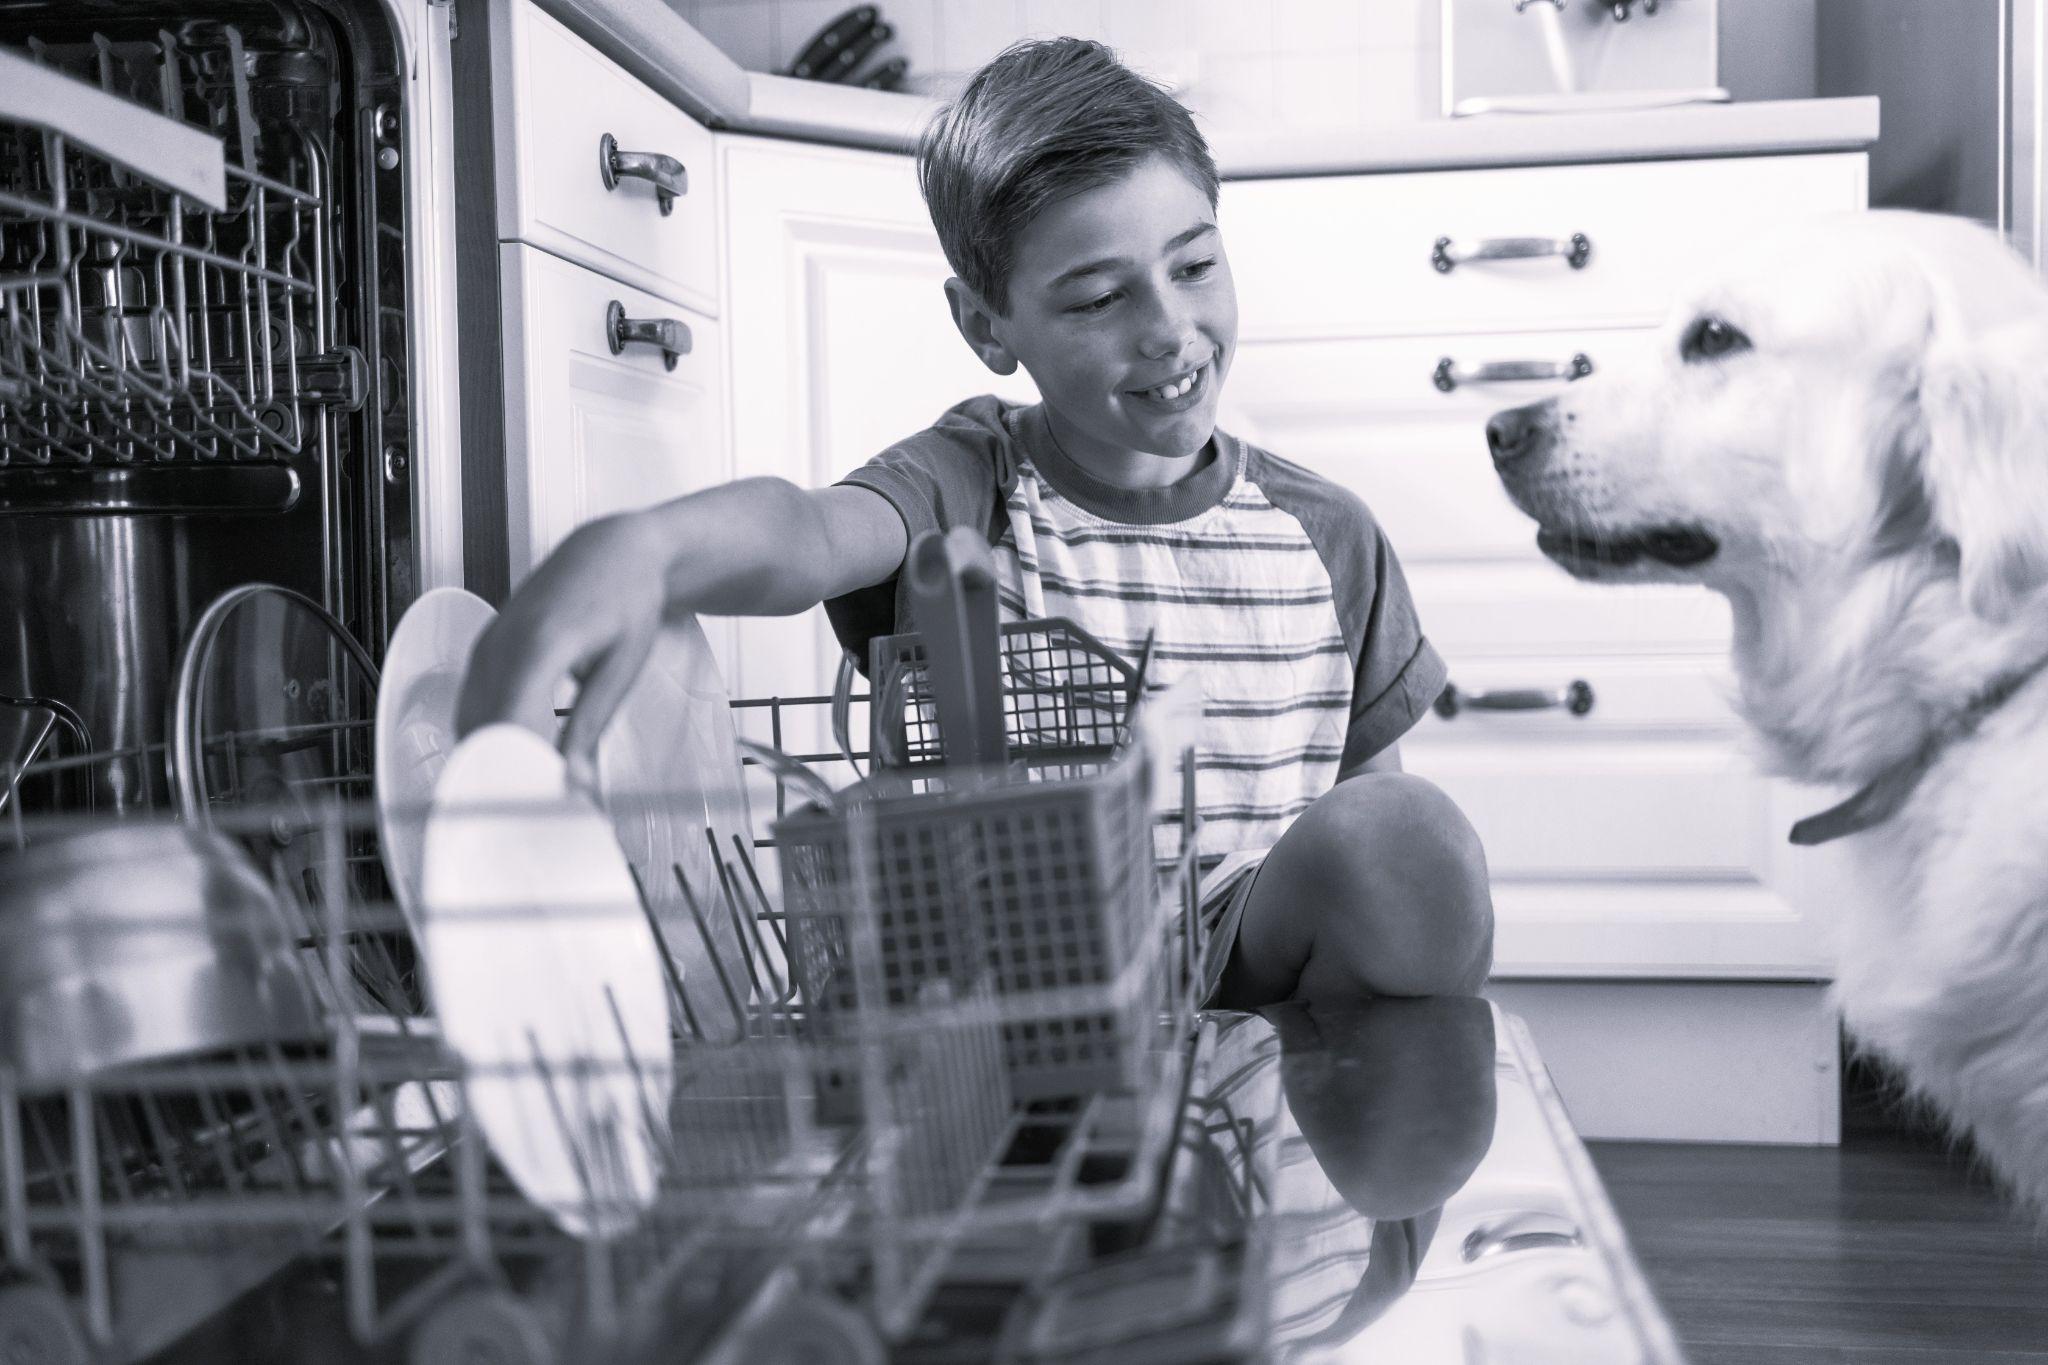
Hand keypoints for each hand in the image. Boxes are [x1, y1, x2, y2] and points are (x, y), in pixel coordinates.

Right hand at [455, 514, 668, 789]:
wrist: (614, 552)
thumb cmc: (626, 601)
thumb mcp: (620, 670)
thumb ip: (589, 728)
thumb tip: (574, 784)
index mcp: (540, 645)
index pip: (508, 725)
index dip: (513, 773)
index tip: (531, 810)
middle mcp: (502, 644)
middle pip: (480, 728)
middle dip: (499, 777)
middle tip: (529, 818)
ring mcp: (487, 645)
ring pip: (469, 720)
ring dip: (488, 760)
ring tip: (522, 796)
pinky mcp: (484, 649)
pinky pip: (471, 703)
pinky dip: (485, 736)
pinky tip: (511, 759)